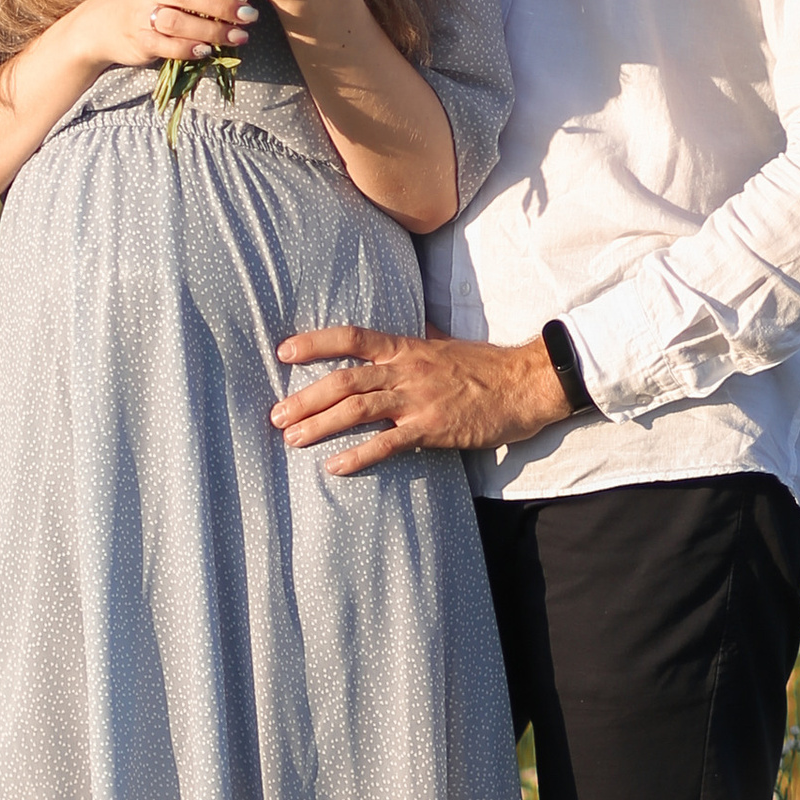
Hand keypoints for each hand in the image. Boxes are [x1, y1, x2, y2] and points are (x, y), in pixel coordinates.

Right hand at [71, 0, 258, 76]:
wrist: (98, 25)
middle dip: (220, 5)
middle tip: (249, 13)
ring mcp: (142, 15)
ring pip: (178, 22)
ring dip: (212, 31)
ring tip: (239, 36)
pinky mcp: (140, 40)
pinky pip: (166, 46)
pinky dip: (189, 49)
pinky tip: (209, 50)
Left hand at [269, 326, 574, 472]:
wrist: (523, 385)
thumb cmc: (485, 366)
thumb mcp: (445, 344)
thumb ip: (418, 340)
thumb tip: (406, 332)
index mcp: (406, 348)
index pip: (352, 338)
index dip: (315, 343)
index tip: (284, 352)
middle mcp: (406, 371)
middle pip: (344, 381)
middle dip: (305, 398)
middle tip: (275, 415)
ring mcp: (418, 400)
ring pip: (358, 410)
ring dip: (320, 425)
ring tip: (291, 438)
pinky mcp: (432, 428)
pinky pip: (388, 444)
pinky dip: (359, 455)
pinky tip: (335, 467)